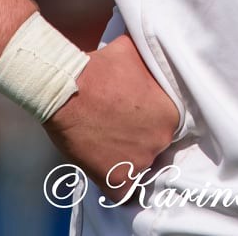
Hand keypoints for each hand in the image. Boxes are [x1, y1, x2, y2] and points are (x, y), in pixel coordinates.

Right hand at [44, 35, 181, 201]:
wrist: (66, 90)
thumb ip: (150, 58)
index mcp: (171, 113)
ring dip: (127, 156)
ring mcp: (139, 163)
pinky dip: (116, 185)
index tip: (136, 114)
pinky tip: (107, 170)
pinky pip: (124, 193)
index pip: (168, 122)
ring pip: (139, 165)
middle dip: (140, 135)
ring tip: (107, 140)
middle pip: (155, 143)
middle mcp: (161, 140)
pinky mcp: (116, 180)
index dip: (151, 118)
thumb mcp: (134, 51)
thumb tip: (157, 44)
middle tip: (119, 124)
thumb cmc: (100, 68)